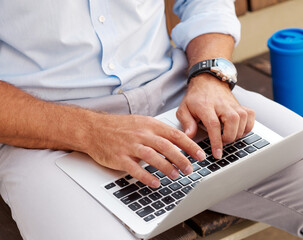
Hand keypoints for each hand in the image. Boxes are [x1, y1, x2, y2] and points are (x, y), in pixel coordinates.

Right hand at [85, 114, 205, 187]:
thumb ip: (159, 131)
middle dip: (182, 159)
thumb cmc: (120, 127)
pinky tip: (156, 183)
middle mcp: (141, 134)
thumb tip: (178, 141)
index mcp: (149, 125)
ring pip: (153, 157)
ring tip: (176, 175)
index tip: (200, 155)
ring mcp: (130, 146)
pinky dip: (147, 177)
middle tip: (190, 169)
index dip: (190, 145)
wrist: (94, 129)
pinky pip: (135, 169)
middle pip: (167, 147)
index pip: (175, 135)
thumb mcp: (142, 122)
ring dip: (167, 168)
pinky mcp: (119, 158)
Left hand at [176, 74, 254, 158]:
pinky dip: (247, 126)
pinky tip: (238, 130)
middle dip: (229, 137)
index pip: (214, 124)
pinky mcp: (241, 105)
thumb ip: (186, 123)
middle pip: (232, 122)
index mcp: (206, 106)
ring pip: (243, 119)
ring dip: (237, 133)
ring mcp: (233, 104)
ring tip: (228, 136)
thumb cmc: (196, 98)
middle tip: (221, 142)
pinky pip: (250, 116)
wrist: (208, 81)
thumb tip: (189, 137)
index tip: (217, 153)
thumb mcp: (184, 109)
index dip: (216, 141)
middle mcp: (222, 104)